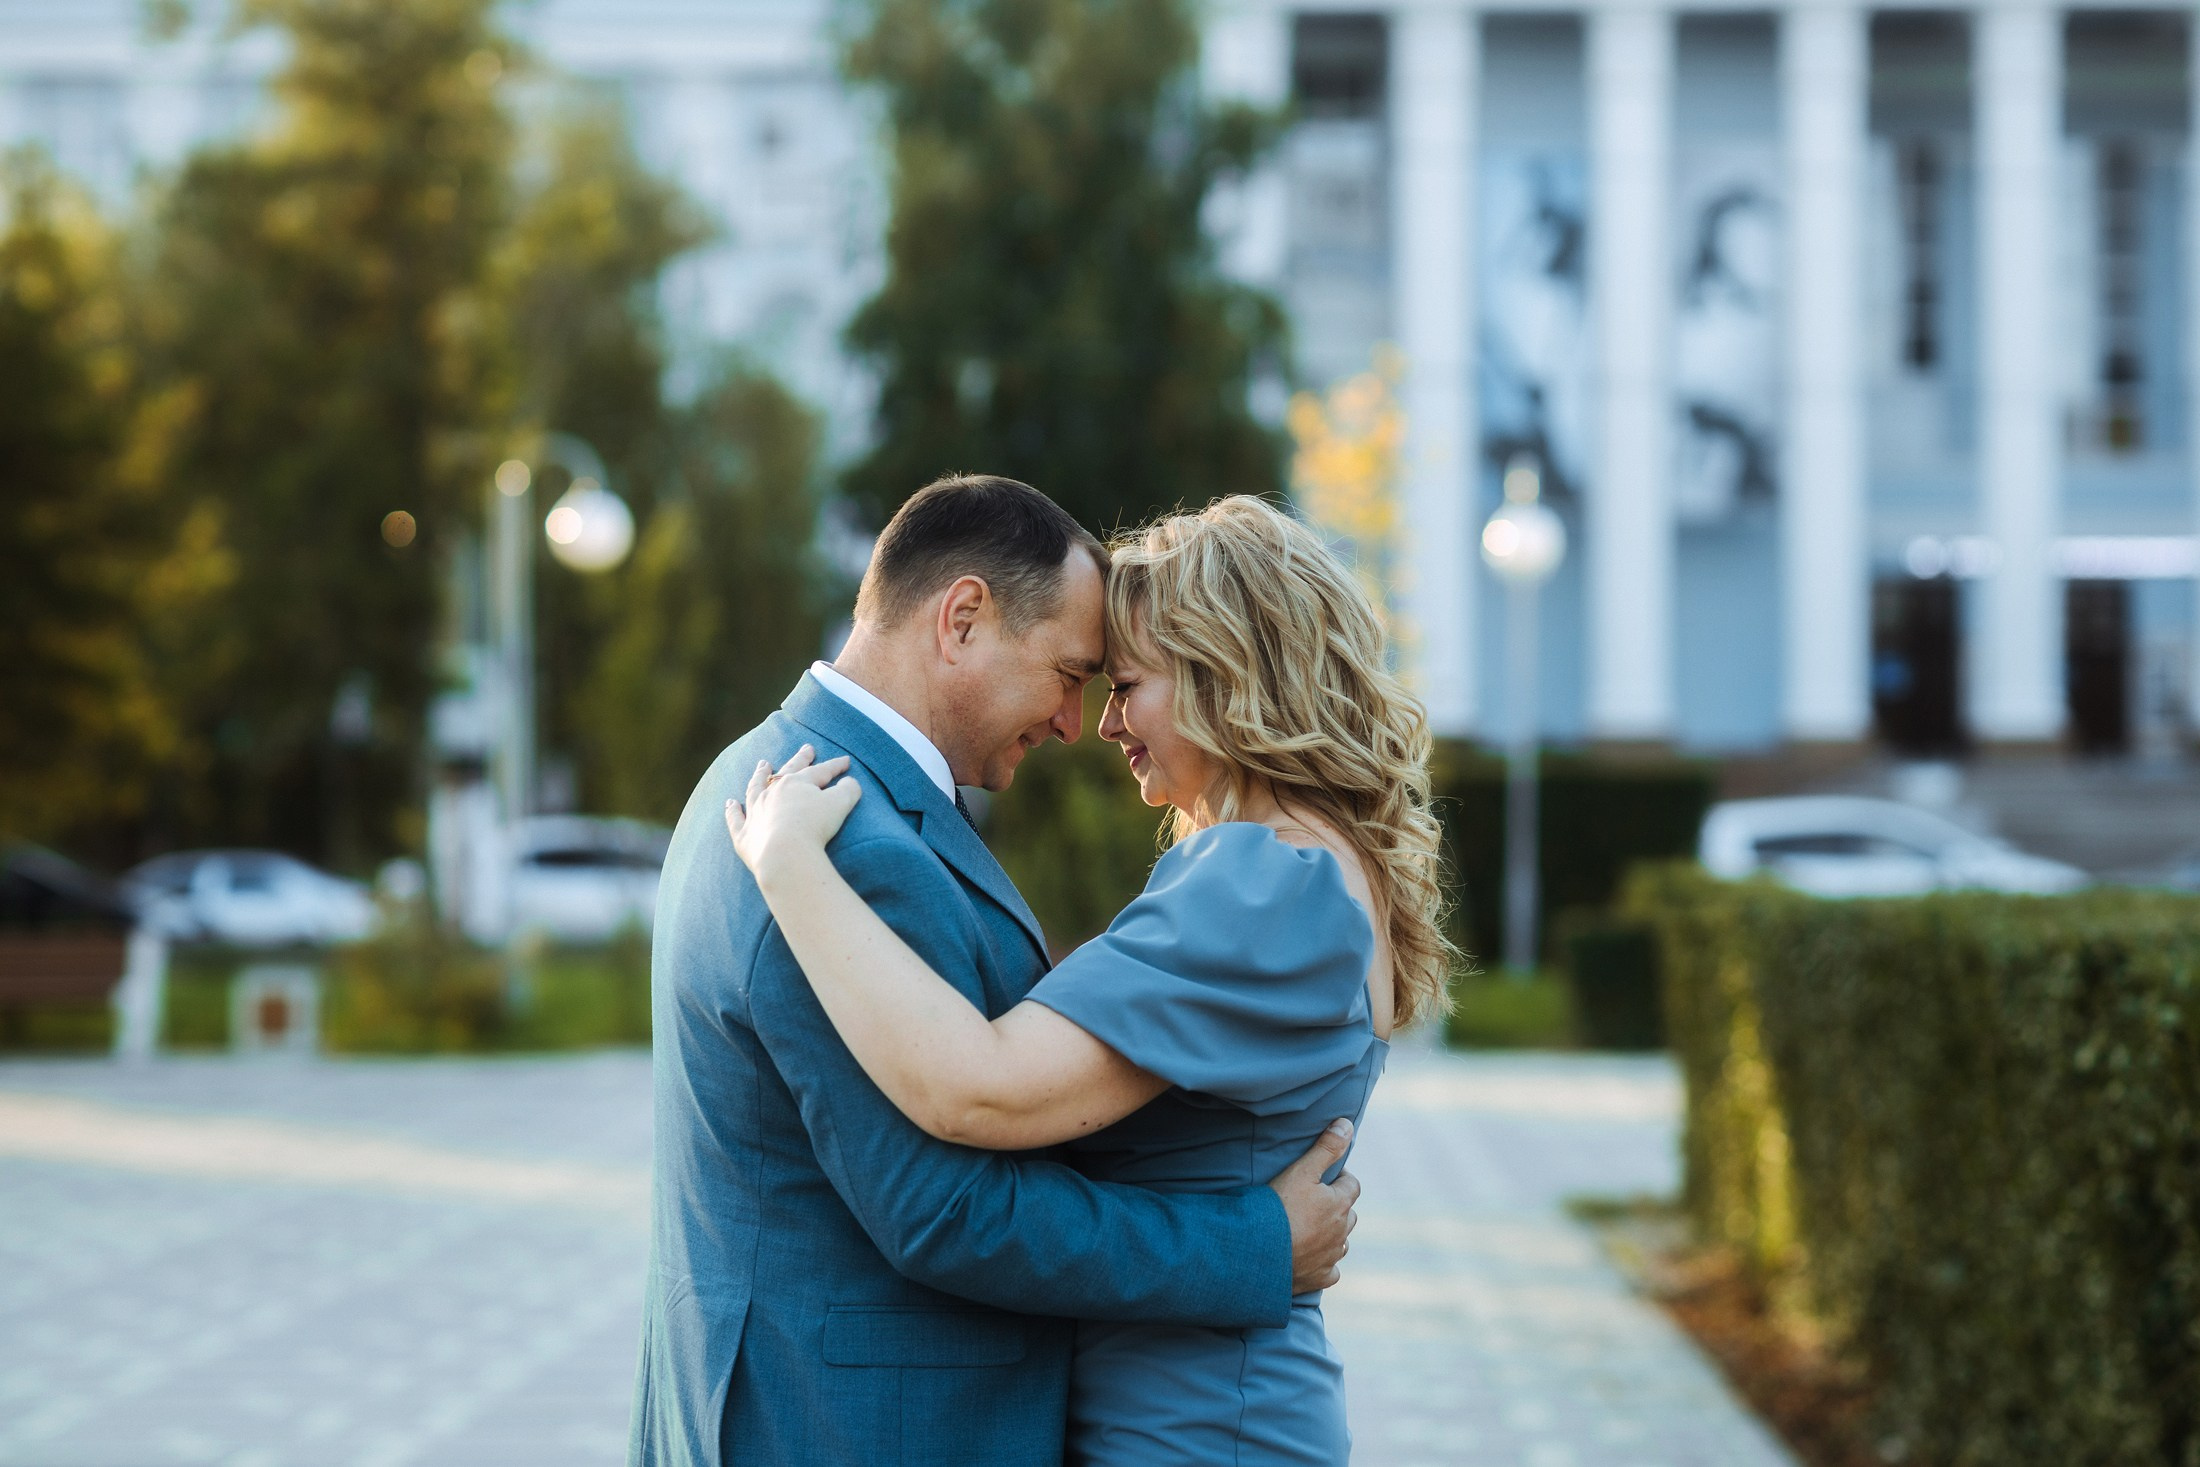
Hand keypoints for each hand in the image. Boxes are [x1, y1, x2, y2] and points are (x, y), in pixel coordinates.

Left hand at [725, 745, 860, 887]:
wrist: (785, 854)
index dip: (834, 766)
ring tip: (763, 764)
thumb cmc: (814, 827)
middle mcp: (773, 793)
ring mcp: (756, 812)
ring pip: (756, 788)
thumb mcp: (840, 805)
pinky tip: (730, 803)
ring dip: (760, 776)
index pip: (820, 771)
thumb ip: (848, 790)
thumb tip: (850, 782)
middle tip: (807, 748)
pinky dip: (732, 811)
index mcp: (797, 784)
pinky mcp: (745, 835)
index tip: (845, 761)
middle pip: (787, 772)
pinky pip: (736, 820)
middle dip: (799, 759)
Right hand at [1269, 1118, 1360, 1292]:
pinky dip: (1326, 1263)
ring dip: (1333, 1235)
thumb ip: (1326, 1147)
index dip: (1340, 1178)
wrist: (1260, 1252)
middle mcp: (1341, 1232)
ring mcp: (1330, 1257)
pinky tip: (1313, 1259)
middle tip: (1316, 1200)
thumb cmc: (1279, 1207)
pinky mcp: (1319, 1277)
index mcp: (1339, 1204)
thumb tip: (1347, 1124)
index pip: (1352, 1185)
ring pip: (1341, 1243)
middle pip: (1348, 1215)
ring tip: (1313, 1228)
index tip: (1325, 1176)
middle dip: (1338, 1206)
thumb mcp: (1302, 1170)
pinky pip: (1331, 1271)